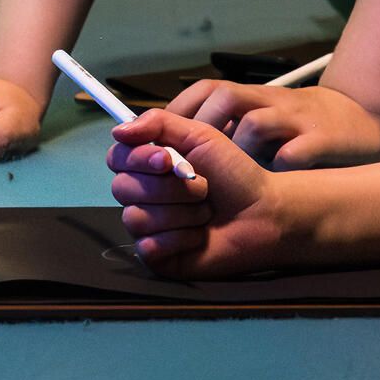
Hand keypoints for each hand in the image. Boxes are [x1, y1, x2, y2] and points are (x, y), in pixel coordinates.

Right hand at [109, 110, 298, 275]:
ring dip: (180, 212)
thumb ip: (159, 123)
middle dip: (168, 187)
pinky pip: (150, 246)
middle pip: (122, 188)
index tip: (165, 159)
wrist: (261, 211)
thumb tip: (118, 128)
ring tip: (205, 211)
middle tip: (202, 187)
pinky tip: (199, 236)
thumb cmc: (234, 173)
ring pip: (137, 217)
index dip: (137, 158)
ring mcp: (149, 226)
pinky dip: (180, 238)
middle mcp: (144, 196)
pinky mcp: (158, 255)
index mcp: (150, 166)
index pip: (117, 158)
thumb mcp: (200, 136)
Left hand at [162, 78, 379, 167]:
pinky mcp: (322, 139)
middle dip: (201, 129)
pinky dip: (281, 166)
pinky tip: (274, 182)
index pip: (205, 90)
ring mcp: (297, 118)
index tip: (161, 143)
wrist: (356, 117)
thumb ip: (220, 128)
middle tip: (191, 166)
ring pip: (256, 123)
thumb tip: (167, 147)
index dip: (178, 112)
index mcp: (251, 98)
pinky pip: (296, 152)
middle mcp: (270, 101)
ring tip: (231, 180)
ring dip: (238, 150)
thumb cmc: (296, 127)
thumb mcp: (257, 119)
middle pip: (224, 97)